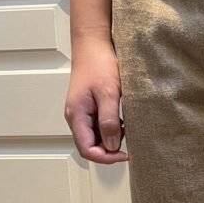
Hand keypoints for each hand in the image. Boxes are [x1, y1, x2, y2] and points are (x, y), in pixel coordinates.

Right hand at [64, 37, 127, 164]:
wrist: (92, 45)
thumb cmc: (99, 64)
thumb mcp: (108, 93)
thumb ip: (109, 121)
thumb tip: (111, 146)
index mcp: (76, 116)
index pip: (87, 150)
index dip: (106, 157)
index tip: (125, 154)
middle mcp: (75, 118)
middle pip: (89, 146)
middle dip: (109, 149)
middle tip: (128, 142)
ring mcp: (81, 114)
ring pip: (94, 138)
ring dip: (110, 139)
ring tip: (126, 128)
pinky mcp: (88, 109)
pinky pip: (98, 127)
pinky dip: (111, 129)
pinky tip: (122, 120)